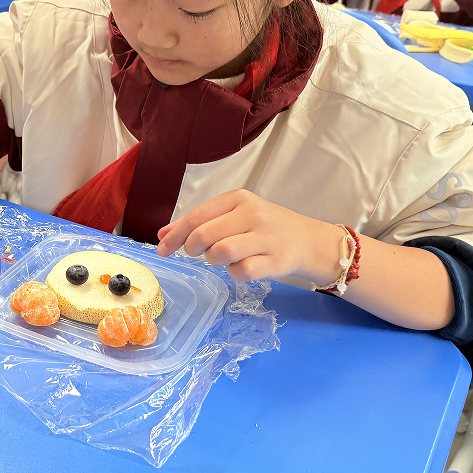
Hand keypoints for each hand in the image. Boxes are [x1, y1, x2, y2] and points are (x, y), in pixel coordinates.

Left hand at [157, 189, 345, 286]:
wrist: (309, 241)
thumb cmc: (265, 227)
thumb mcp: (233, 216)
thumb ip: (199, 223)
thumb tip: (163, 234)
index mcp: (238, 198)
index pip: (197, 217)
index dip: (175, 236)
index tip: (162, 249)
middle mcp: (253, 213)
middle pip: (205, 235)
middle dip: (191, 249)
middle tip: (195, 253)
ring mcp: (267, 237)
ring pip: (221, 252)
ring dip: (214, 261)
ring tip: (221, 258)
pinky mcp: (277, 261)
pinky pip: (241, 272)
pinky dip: (235, 273)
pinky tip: (242, 267)